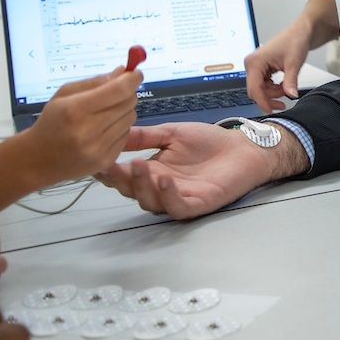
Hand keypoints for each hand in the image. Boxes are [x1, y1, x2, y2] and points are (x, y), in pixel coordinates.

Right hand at [24, 68, 141, 183]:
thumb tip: (123, 71)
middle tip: (114, 95)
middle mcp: (88, 130)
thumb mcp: (64, 95)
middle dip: (126, 94)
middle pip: (128, 102)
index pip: (119, 90)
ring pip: (130, 118)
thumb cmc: (52, 122)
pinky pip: (127, 135)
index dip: (132, 79)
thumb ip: (95, 82)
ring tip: (103, 115)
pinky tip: (102, 131)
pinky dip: (119, 129)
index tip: (136, 73)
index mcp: (75, 109)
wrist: (38, 160)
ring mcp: (98, 148)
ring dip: (123, 112)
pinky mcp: (106, 160)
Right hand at [94, 122, 306, 219]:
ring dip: (142, 186)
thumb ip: (145, 136)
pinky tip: (164, 179)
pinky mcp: (198, 204)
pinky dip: (168, 195)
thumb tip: (114, 133)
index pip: (123, 176)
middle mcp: (161, 187)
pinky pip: (177, 206)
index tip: (95, 158)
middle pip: (132, 191)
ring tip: (138, 167)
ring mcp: (178, 198)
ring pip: (151, 201)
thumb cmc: (210, 142)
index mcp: (152, 171)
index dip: (109, 170)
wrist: (244, 147)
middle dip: (120, 180)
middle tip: (111, 166)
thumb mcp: (172, 134)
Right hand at [246, 22, 313, 112]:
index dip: (262, 102)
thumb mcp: (294, 63)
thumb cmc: (295, 41)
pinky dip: (274, 87)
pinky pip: (264, 84)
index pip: (254, 88)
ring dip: (274, 92)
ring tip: (287, 87)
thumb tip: (291, 95)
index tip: (270, 110)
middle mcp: (252, 64)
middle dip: (270, 97)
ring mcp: (256, 66)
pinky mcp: (262, 68)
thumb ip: (291, 81)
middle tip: (284, 102)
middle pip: (256, 90)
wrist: (300, 33)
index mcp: (255, 61)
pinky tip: (283, 85)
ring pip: (260, 89)